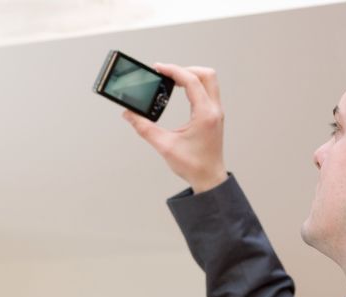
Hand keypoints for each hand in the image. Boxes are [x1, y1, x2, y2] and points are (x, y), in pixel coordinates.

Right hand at [123, 64, 227, 192]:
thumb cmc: (193, 165)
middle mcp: (214, 110)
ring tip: (172, 80)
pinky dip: (195, 85)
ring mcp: (216, 112)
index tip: (158, 68)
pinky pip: (208, 91)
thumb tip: (129, 114)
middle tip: (167, 73)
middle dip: (185, 69)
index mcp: (204, 114)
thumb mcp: (164, 146)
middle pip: (206, 74)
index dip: (173, 71)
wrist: (209, 179)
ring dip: (192, 76)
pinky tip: (181, 91)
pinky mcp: (214, 116)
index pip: (191, 81)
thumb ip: (144, 128)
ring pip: (209, 81)